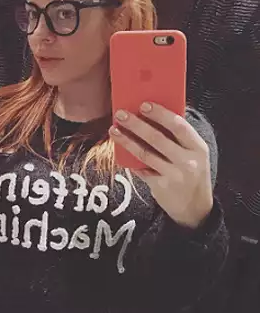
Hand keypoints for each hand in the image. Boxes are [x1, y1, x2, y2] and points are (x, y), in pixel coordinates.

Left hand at [109, 102, 213, 228]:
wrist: (195, 208)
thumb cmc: (192, 174)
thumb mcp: (194, 155)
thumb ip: (179, 138)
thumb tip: (153, 115)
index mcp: (198, 147)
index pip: (179, 126)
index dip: (160, 114)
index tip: (144, 105)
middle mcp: (187, 161)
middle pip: (157, 139)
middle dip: (136, 124)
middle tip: (121, 114)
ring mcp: (174, 175)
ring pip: (145, 153)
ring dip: (127, 140)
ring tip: (114, 130)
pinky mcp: (160, 186)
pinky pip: (140, 169)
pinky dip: (129, 160)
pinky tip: (118, 150)